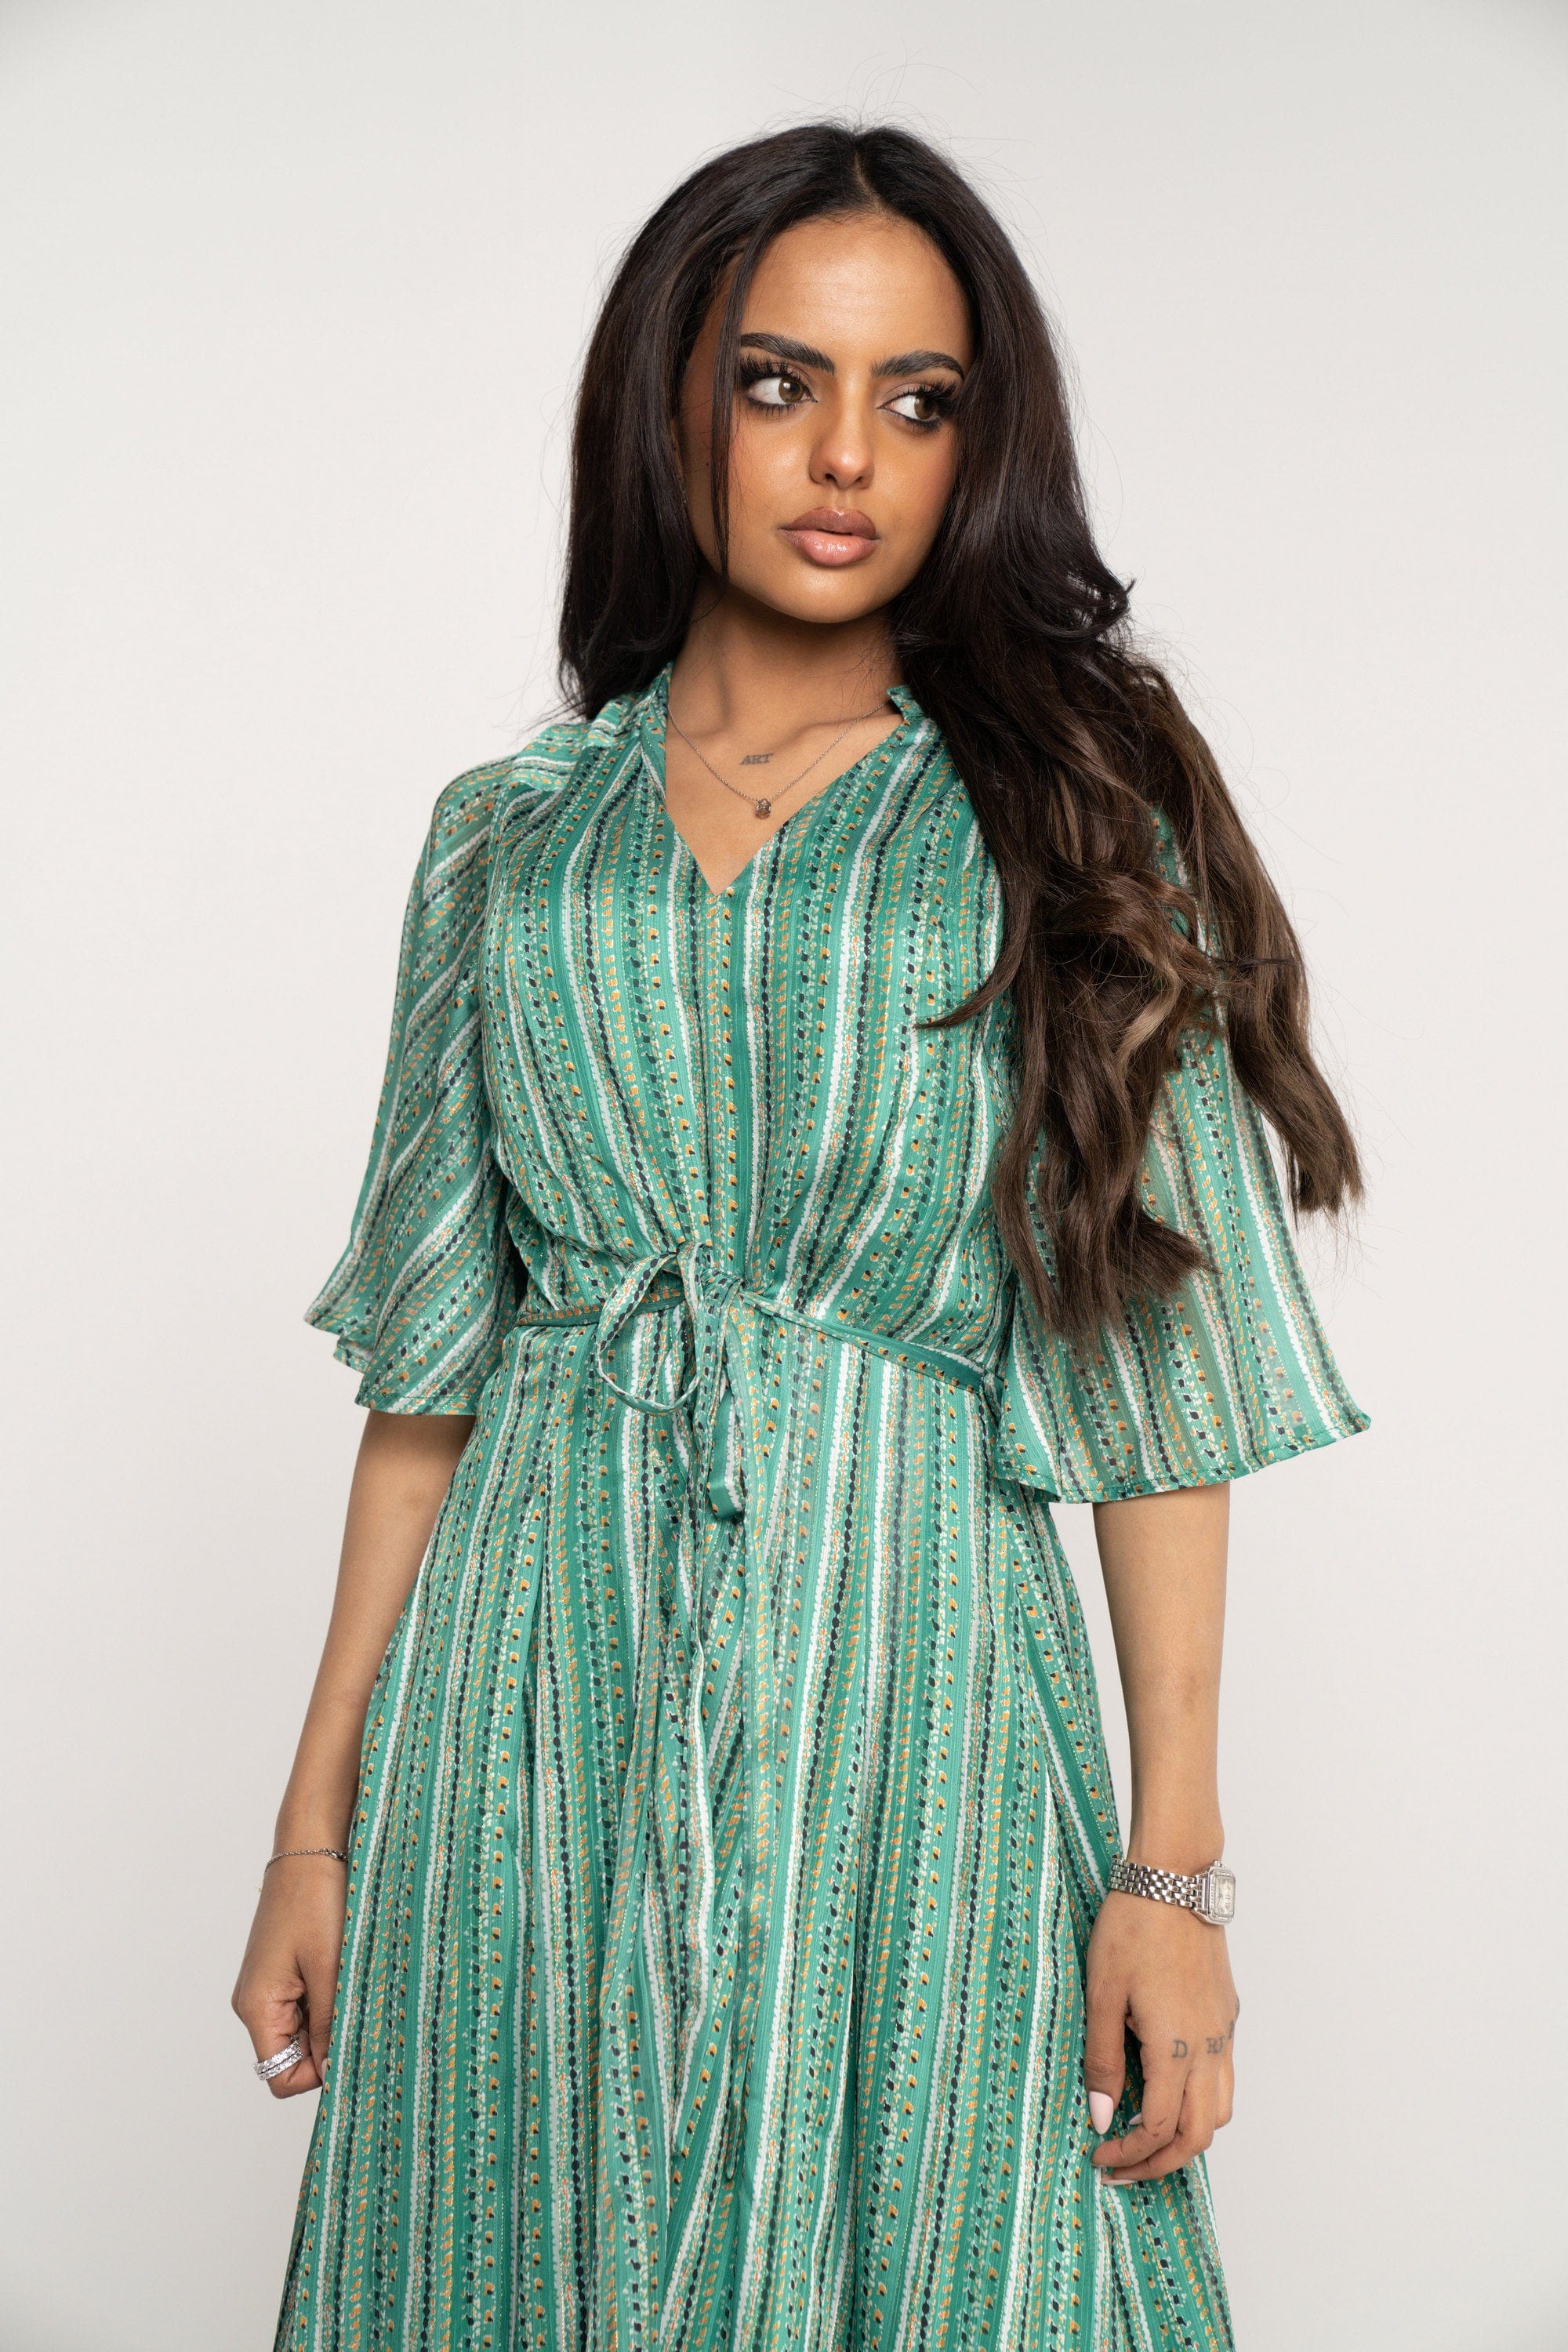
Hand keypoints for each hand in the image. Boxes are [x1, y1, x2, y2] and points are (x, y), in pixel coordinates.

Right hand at [232, 1854, 348, 2098]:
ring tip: (350, 1982)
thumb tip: (332, 2071)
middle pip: (290, 2056)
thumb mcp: (329, 1968)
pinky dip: (326, 1999)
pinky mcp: (279, 1972)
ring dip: (328, 2018)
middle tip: (358, 2008)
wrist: (310, 1848)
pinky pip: (302, 2005)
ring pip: (300, 2031)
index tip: (351, 2042)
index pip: (280, 2076)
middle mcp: (254, 2003)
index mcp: (257, 2007)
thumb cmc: (316, 1901)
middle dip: (326, 2042)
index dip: (317, 2072)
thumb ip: (328, 2024)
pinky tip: (342, 1972)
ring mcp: (266, 1987)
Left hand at [1083, 1890, 1237, 2182]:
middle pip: (1201, 2134)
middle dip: (1163, 2161)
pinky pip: (1224, 2076)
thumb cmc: (1132, 1928)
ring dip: (1188, 2134)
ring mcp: (1223, 2030)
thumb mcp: (1102, 1993)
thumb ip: (1102, 2059)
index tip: (1101, 2156)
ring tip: (1146, 2136)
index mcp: (1176, 2048)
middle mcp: (1211, 2047)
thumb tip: (1103, 2116)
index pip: (1161, 2129)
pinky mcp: (1227, 2012)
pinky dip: (1201, 2100)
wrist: (1175, 1878)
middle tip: (1123, 2166)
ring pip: (1221, 2108)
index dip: (1131, 2154)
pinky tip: (1166, 2088)